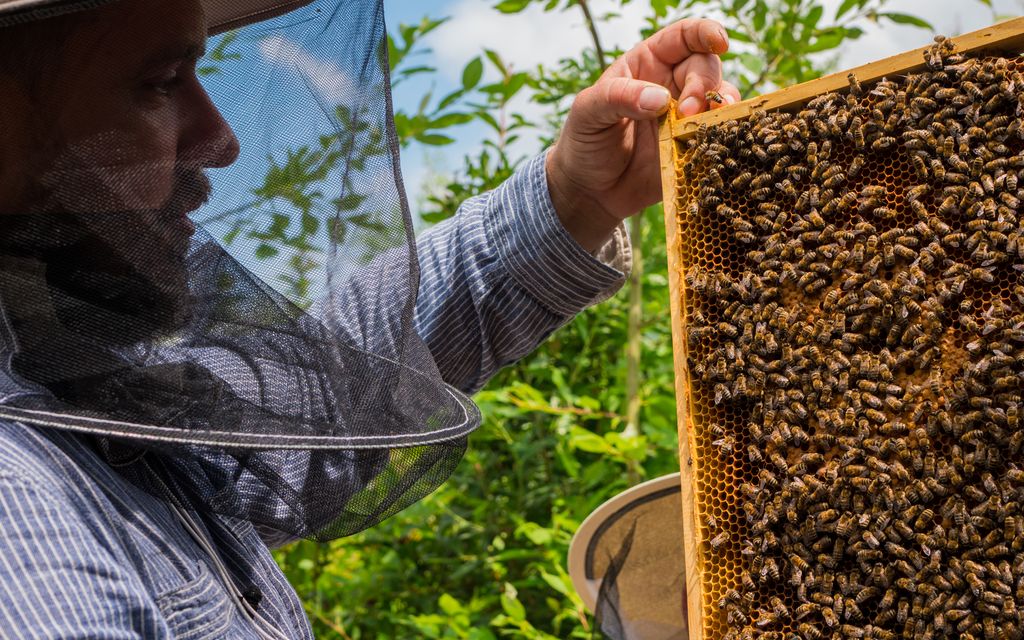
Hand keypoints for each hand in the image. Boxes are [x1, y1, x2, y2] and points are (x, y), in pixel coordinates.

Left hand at [546, 19, 740, 251]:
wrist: (590, 192)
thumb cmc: (585, 143)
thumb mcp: (587, 113)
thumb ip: (619, 97)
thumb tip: (660, 98)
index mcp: (647, 64)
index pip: (684, 37)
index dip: (705, 33)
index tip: (720, 41)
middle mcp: (672, 86)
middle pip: (707, 67)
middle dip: (704, 84)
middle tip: (686, 111)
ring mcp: (685, 118)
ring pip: (721, 100)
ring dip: (720, 108)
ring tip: (704, 124)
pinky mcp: (693, 148)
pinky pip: (719, 136)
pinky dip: (722, 136)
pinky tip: (713, 144)